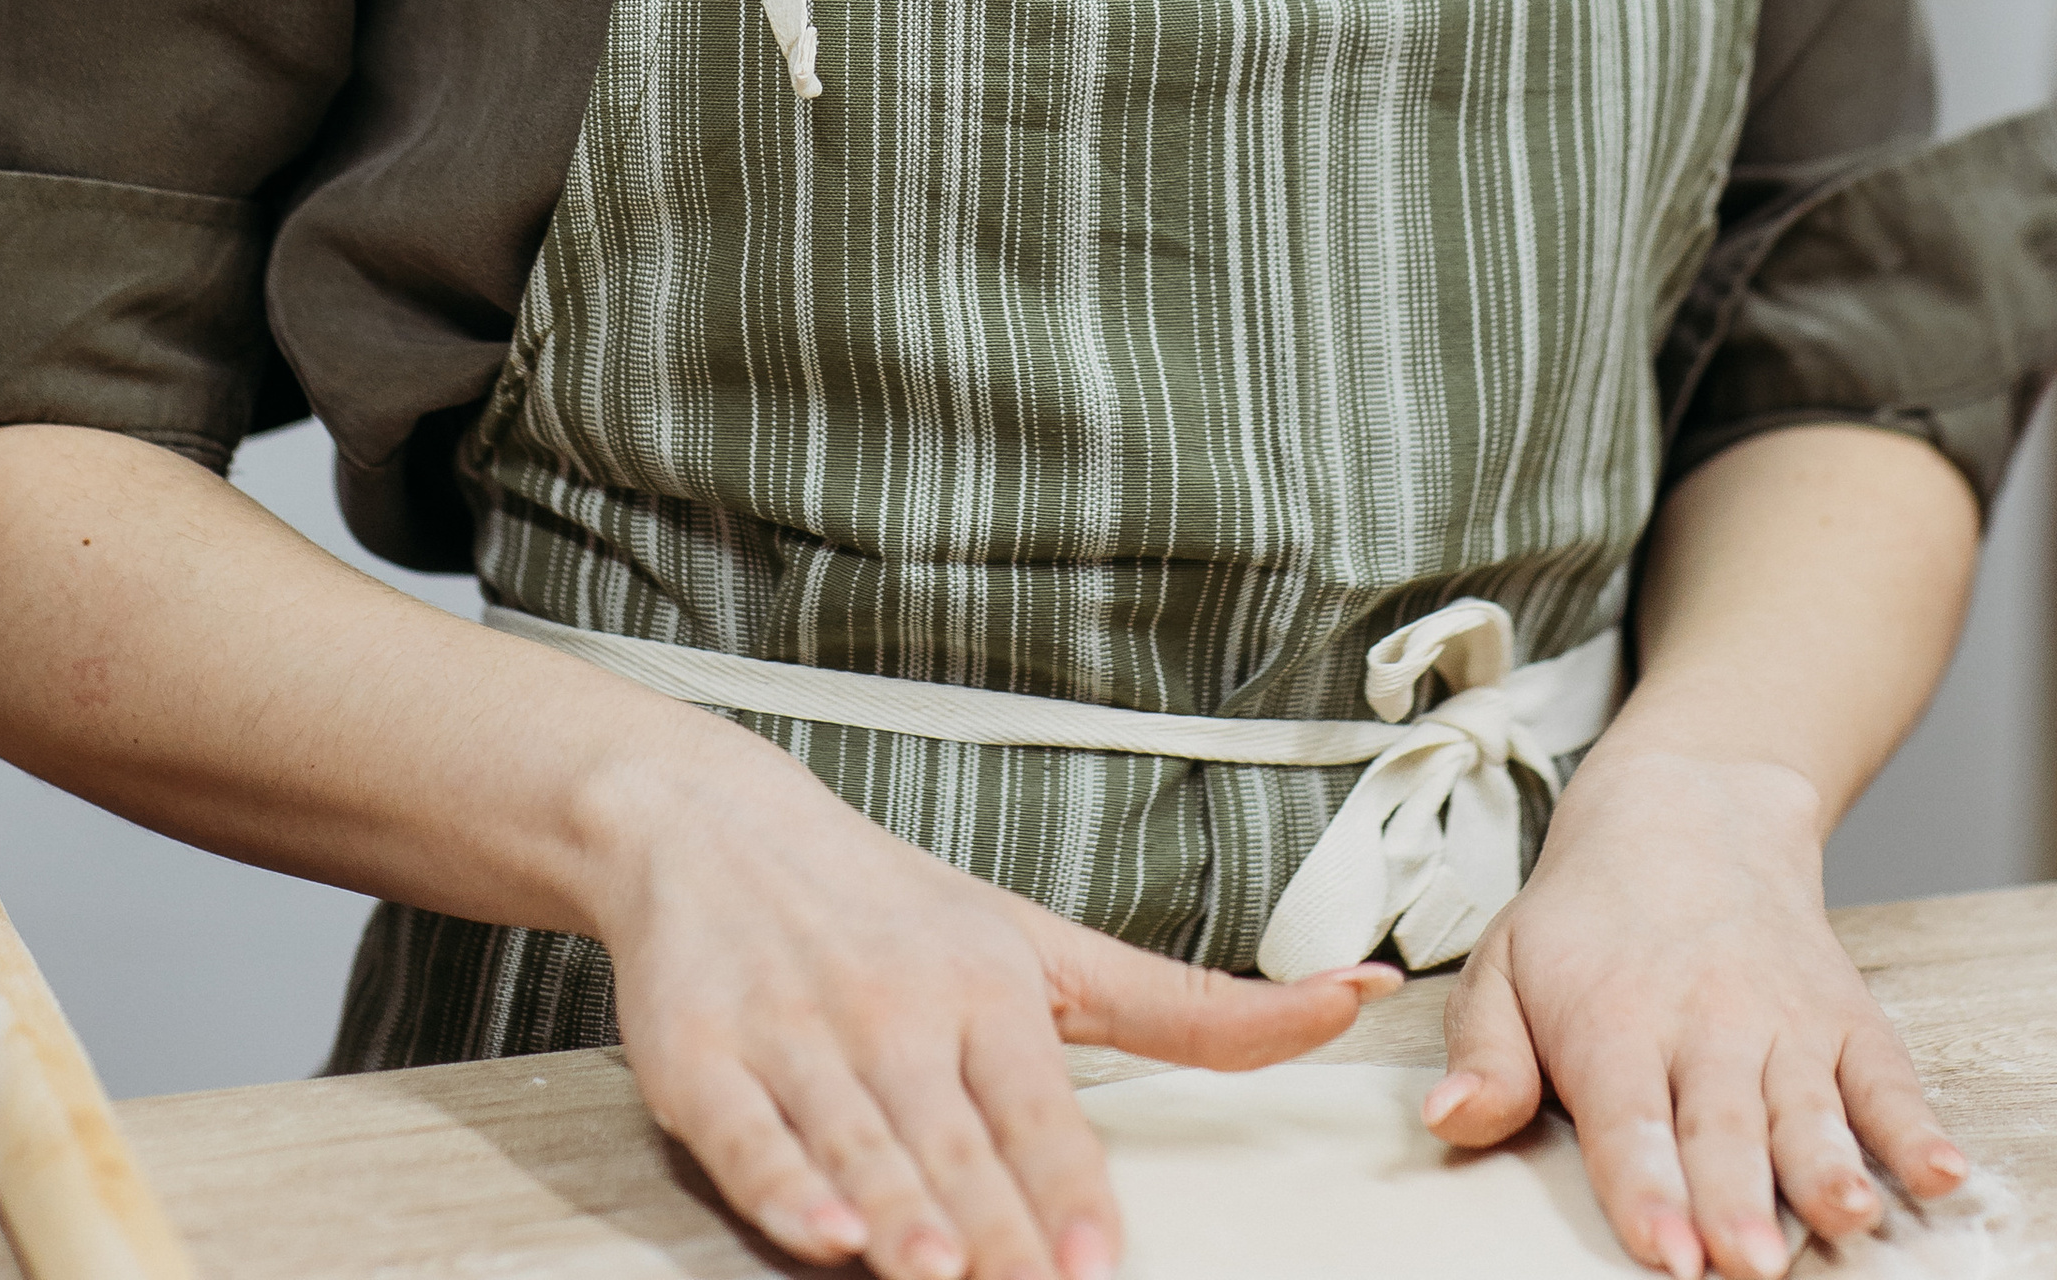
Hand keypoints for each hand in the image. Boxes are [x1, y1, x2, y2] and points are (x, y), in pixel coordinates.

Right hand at [589, 712, 1394, 1279]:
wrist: (711, 822)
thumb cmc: (894, 903)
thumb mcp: (1045, 946)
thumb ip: (1189, 1007)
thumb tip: (1356, 999)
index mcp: (987, 986)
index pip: (1039, 1110)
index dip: (1064, 1192)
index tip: (1094, 1263)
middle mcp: (898, 1008)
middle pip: (955, 1146)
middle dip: (995, 1229)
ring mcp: (797, 1035)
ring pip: (859, 1144)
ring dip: (899, 1213)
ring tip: (935, 1272)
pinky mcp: (700, 1058)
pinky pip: (745, 1135)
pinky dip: (780, 1182)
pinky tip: (818, 1225)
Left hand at [1421, 746, 1967, 1279]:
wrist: (1689, 808)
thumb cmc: (1585, 918)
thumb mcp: (1507, 966)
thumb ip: (1486, 1054)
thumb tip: (1448, 1119)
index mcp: (1614, 1021)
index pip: (1628, 1119)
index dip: (1647, 1187)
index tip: (1664, 1251)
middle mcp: (1706, 1023)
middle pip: (1724, 1126)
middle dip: (1737, 1200)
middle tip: (1749, 1266)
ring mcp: (1786, 1021)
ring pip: (1810, 1106)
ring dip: (1829, 1168)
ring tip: (1847, 1218)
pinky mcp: (1847, 1016)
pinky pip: (1889, 1075)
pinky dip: (1918, 1126)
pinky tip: (1944, 1174)